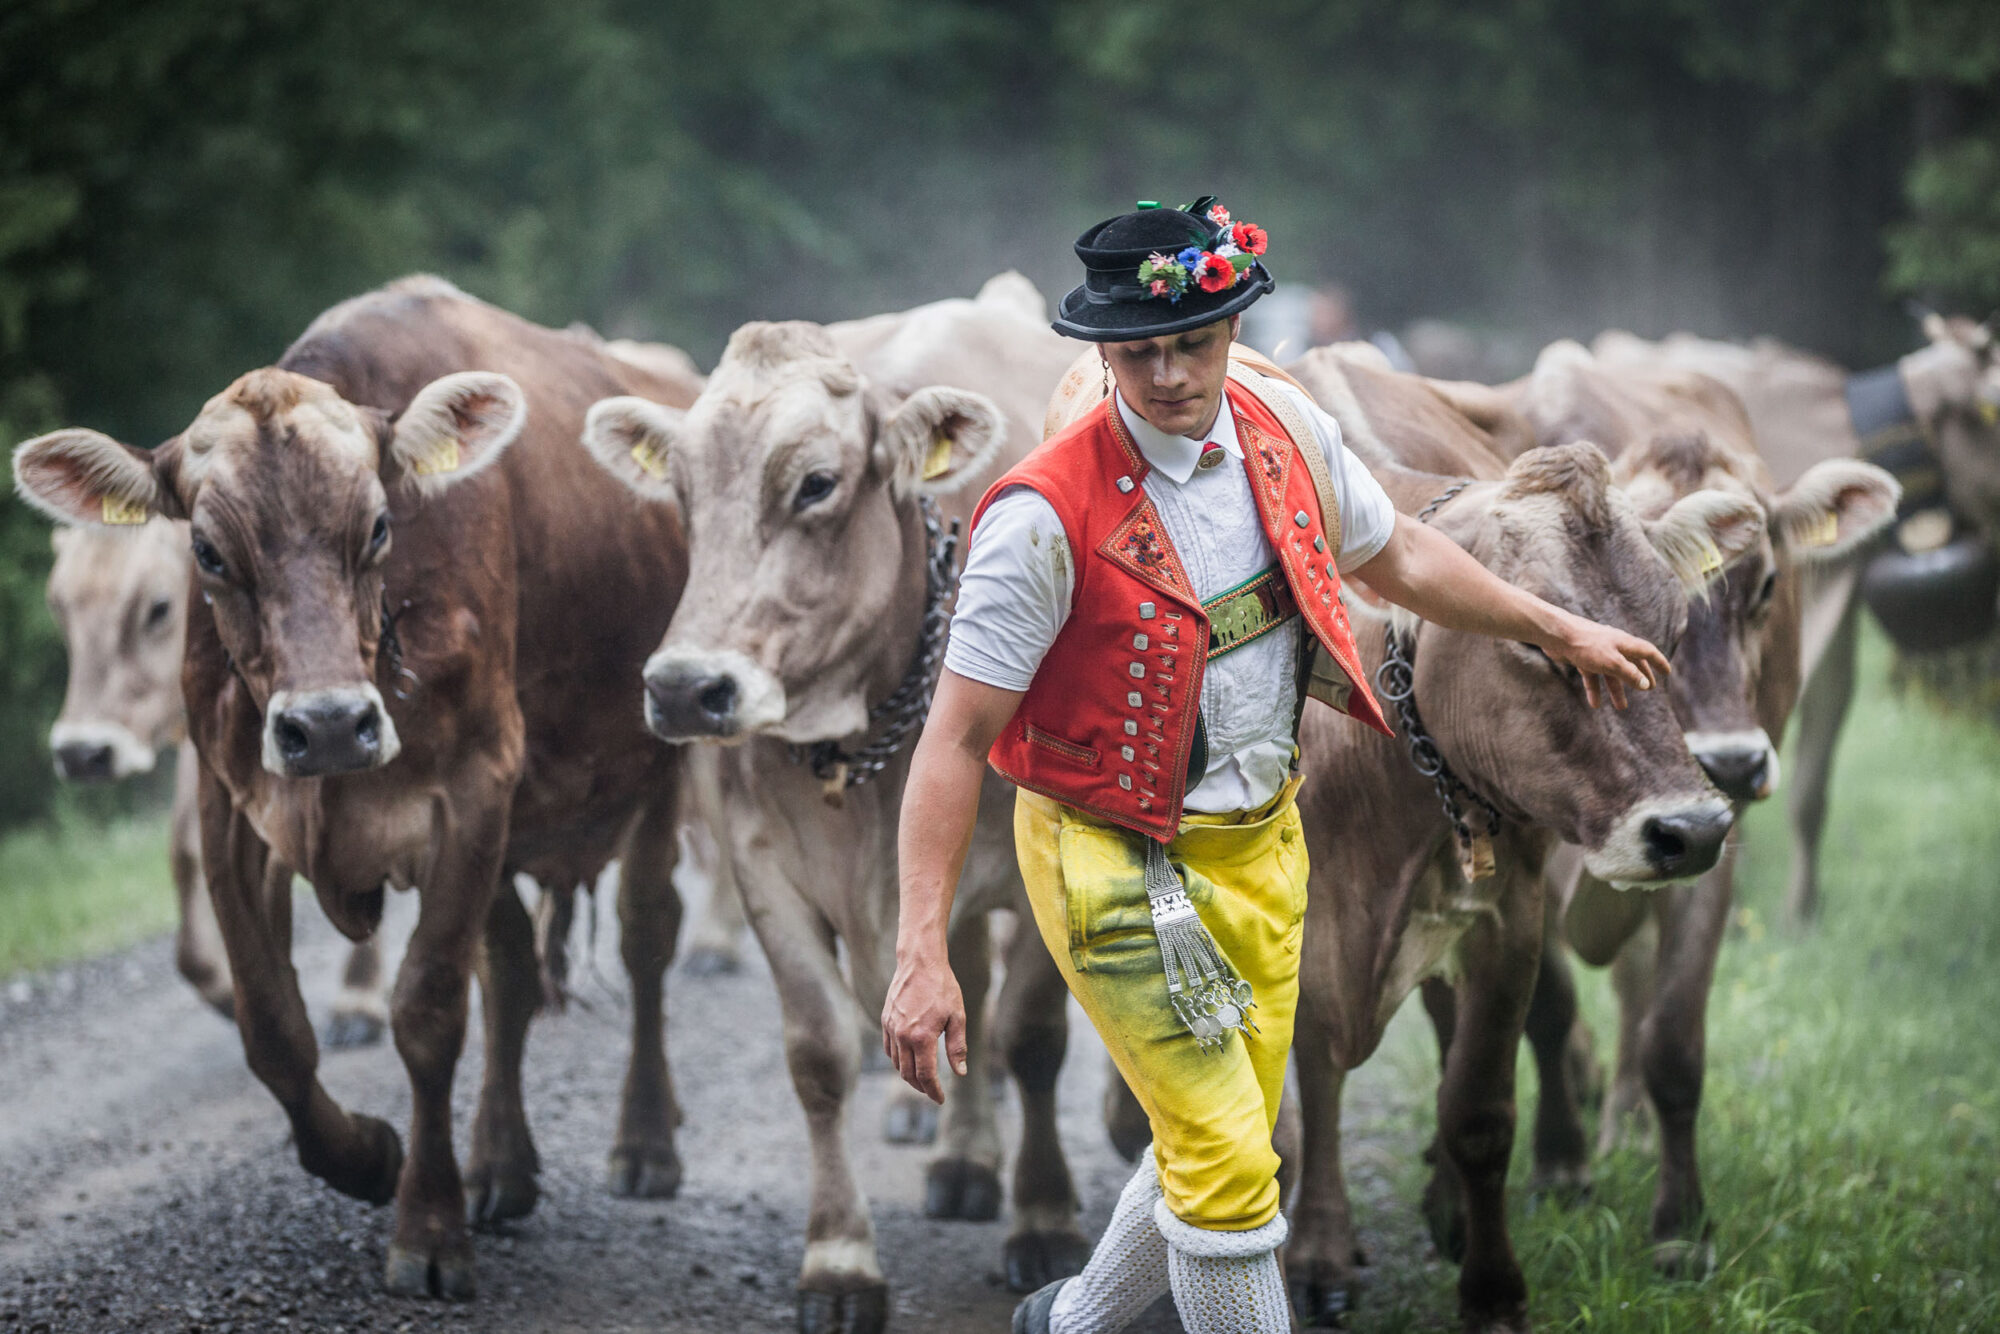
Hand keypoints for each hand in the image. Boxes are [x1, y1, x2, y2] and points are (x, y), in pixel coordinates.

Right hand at [881, 951, 967, 1104]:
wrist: (920, 962)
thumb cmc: (942, 988)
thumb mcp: (957, 1017)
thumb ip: (957, 1047)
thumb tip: (960, 1073)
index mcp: (922, 1037)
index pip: (926, 1075)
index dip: (933, 1091)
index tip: (940, 1099)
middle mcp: (903, 1036)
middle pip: (908, 1074)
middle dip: (921, 1087)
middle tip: (932, 1091)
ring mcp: (891, 1028)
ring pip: (896, 1063)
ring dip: (908, 1075)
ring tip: (921, 1079)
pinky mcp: (885, 1021)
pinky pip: (888, 1049)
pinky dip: (898, 1060)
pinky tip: (908, 1060)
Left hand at [1543, 612, 1670, 709]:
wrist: (1557, 635)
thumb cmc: (1586, 645)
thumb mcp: (1612, 662)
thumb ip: (1630, 674)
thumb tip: (1646, 685)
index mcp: (1625, 643)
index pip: (1648, 652)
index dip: (1659, 662)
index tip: (1667, 672)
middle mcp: (1613, 646)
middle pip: (1631, 663)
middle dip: (1640, 677)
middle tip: (1649, 690)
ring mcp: (1597, 652)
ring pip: (1611, 673)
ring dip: (1616, 690)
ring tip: (1622, 707)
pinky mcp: (1582, 658)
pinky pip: (1592, 677)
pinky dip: (1595, 690)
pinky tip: (1595, 705)